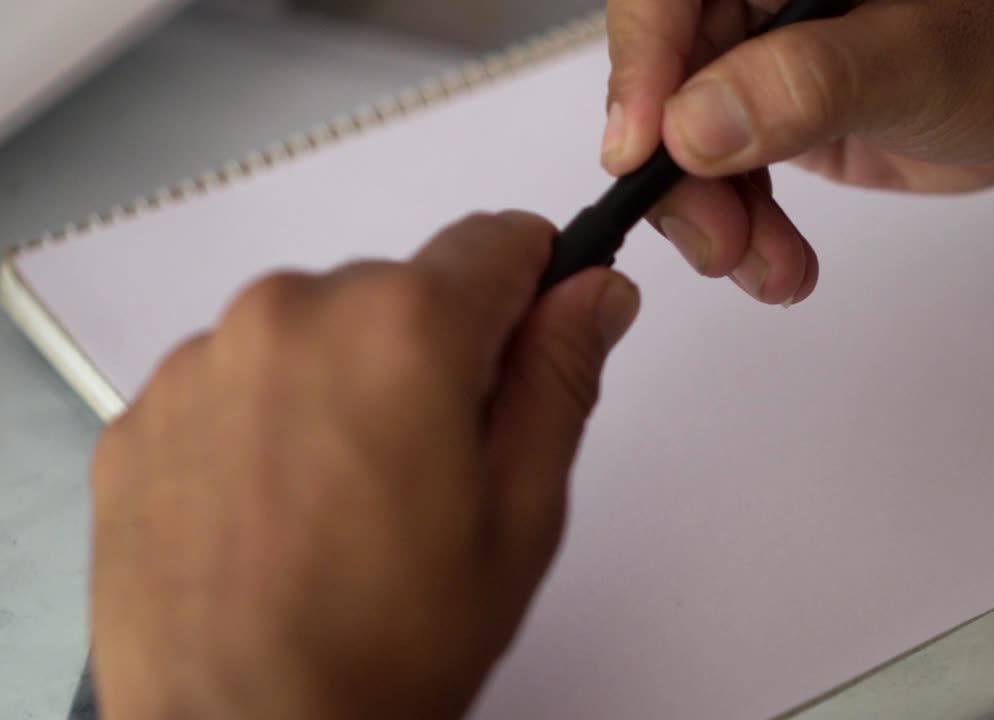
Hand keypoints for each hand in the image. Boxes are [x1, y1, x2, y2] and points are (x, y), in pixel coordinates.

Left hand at [89, 212, 640, 719]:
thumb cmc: (383, 647)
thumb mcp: (518, 514)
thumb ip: (561, 378)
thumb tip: (595, 295)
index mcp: (402, 330)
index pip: (499, 240)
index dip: (532, 287)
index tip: (527, 337)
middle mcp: (292, 316)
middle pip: (401, 290)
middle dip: (433, 354)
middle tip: (434, 466)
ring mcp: (205, 362)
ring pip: (316, 332)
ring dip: (345, 386)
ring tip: (348, 500)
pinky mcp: (147, 412)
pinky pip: (236, 378)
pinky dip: (268, 420)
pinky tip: (280, 508)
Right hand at [602, 0, 993, 304]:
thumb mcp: (922, 60)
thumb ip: (807, 85)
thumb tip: (692, 125)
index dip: (639, 67)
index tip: (639, 153)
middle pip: (662, 77)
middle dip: (680, 172)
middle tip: (720, 240)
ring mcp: (755, 54)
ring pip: (681, 140)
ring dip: (713, 217)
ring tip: (767, 267)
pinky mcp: (766, 111)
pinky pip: (719, 175)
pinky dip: (740, 231)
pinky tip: (778, 265)